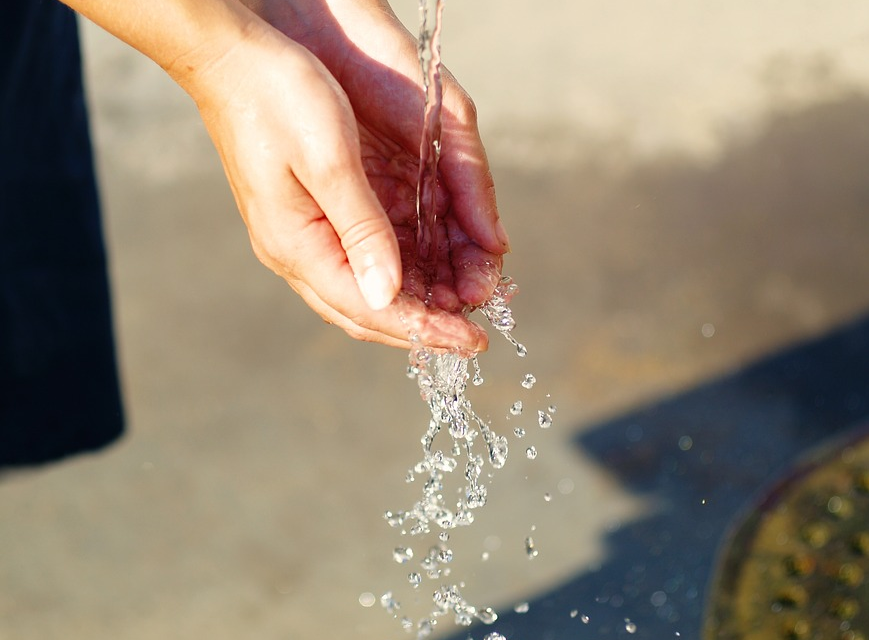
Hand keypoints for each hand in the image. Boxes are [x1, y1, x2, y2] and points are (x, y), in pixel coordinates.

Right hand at [233, 0, 510, 350]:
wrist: (231, 58)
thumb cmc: (277, 97)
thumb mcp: (330, 161)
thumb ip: (362, 230)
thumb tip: (388, 295)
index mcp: (296, 245)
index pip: (369, 308)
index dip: (424, 329)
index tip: (472, 342)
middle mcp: (295, 251)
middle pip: (365, 311)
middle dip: (422, 327)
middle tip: (472, 335)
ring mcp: (298, 237)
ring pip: (362, 292)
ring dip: (413, 304)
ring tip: (460, 306)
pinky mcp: (309, 218)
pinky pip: (357, 262)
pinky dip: (397, 275)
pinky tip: (427, 273)